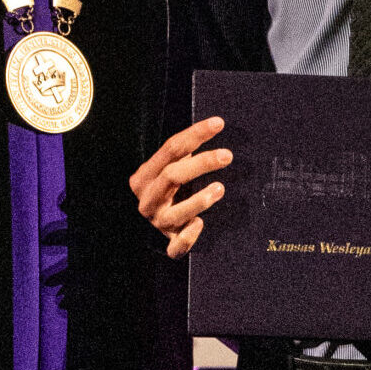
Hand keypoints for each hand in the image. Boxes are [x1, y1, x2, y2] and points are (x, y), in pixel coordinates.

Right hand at [129, 116, 230, 257]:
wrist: (143, 222)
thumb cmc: (163, 188)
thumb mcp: (166, 167)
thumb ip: (182, 153)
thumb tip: (214, 126)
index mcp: (145, 175)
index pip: (170, 148)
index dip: (195, 134)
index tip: (219, 123)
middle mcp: (148, 199)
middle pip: (172, 176)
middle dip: (201, 163)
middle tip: (227, 155)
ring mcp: (157, 223)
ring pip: (175, 214)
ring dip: (198, 200)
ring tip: (220, 187)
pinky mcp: (168, 244)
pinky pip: (176, 246)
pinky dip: (187, 237)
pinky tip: (199, 225)